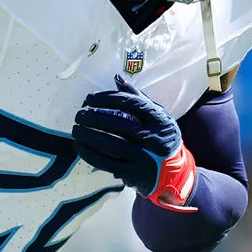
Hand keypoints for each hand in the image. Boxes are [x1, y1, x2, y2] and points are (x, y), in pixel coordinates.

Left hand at [72, 76, 197, 209]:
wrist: (175, 172)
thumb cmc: (161, 137)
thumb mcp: (157, 115)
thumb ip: (137, 97)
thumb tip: (117, 78)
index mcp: (159, 119)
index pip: (130, 103)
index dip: (106, 99)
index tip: (89, 99)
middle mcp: (154, 137)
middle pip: (118, 124)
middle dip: (93, 118)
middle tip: (79, 115)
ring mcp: (144, 157)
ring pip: (110, 144)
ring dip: (88, 136)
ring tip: (76, 130)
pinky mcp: (134, 173)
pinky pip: (107, 162)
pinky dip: (89, 154)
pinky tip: (80, 146)